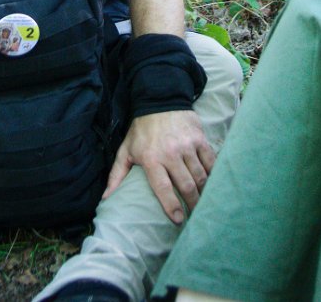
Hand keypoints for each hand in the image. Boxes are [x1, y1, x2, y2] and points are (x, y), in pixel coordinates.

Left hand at [104, 109, 213, 223]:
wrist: (160, 100)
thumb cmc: (141, 130)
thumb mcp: (125, 150)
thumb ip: (116, 175)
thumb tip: (106, 198)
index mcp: (151, 158)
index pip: (163, 188)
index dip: (172, 206)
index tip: (178, 220)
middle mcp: (171, 153)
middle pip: (186, 185)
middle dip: (192, 204)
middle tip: (195, 215)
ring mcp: (187, 145)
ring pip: (200, 175)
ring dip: (204, 192)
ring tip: (205, 204)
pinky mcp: (199, 139)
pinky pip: (210, 161)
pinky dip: (213, 174)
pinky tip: (213, 184)